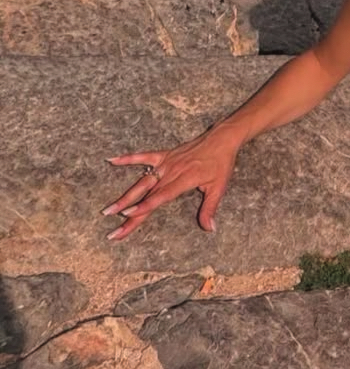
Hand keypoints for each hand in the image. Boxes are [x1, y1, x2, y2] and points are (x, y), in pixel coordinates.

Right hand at [101, 130, 237, 240]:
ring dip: (124, 195)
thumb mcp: (219, 187)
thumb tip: (209, 229)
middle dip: (128, 210)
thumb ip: (210, 209)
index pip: (160, 197)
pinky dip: (128, 158)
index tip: (127, 216)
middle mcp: (172, 171)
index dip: (144, 206)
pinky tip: (111, 160)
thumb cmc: (221, 164)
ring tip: (108, 210)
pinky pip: (143, 156)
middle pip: (146, 194)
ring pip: (141, 181)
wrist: (222, 139)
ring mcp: (166, 162)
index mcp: (184, 180)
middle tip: (113, 227)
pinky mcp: (165, 155)